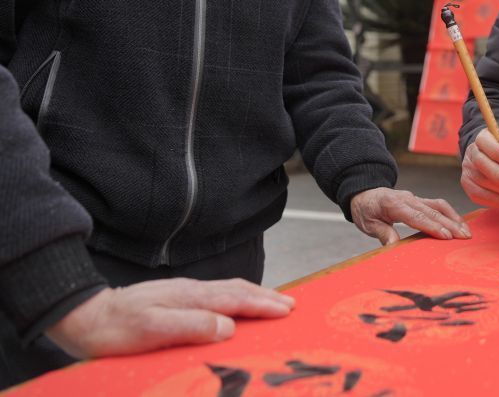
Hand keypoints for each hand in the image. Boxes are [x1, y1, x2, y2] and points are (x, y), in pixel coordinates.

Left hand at [46, 278, 294, 358]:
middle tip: (291, 305)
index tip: (287, 310)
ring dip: (254, 295)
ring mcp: (182, 293)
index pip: (236, 299)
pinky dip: (235, 297)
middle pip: (237, 289)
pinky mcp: (174, 298)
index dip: (263, 304)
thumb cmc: (114, 330)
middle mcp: (191, 291)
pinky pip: (215, 295)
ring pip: (227, 290)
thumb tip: (228, 326)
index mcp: (190, 298)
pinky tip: (234, 304)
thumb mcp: (151, 331)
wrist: (84, 316)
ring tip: (272, 301)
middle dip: (266, 297)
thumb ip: (191, 326)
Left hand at [350, 187, 470, 244]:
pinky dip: (450, 213)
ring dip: (454, 218)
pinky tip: (459, 223)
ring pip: (439, 205)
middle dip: (450, 224)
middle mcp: (408, 199)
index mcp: (394, 204)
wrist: (364, 192)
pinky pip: (438, 205)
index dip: (433, 226)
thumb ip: (383, 233)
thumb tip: (394, 247)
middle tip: (464, 236)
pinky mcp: (420, 200)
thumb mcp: (368, 224)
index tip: (446, 236)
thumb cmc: (366, 210)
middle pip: (432, 211)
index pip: (417, 216)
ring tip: (466, 231)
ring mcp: (415, 198)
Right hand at [460, 129, 498, 207]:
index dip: (495, 150)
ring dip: (498, 190)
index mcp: (484, 138)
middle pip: (480, 162)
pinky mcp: (468, 185)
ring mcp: (468, 169)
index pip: (484, 141)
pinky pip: (478, 195)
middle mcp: (473, 153)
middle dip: (497, 175)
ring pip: (479, 180)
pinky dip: (495, 200)